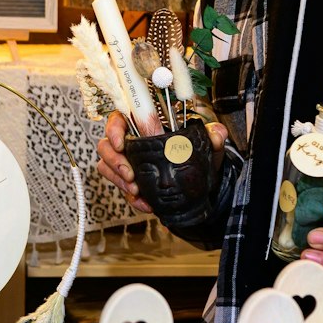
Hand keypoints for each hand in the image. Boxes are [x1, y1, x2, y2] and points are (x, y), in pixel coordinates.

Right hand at [96, 111, 226, 214]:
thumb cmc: (196, 156)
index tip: (121, 144)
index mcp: (143, 126)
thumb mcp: (207, 146)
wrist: (199, 184)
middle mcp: (130, 142)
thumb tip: (217, 133)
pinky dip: (131, 198)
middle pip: (106, 145)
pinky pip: (120, 188)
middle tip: (131, 176)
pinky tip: (145, 204)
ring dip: (118, 180)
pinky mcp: (128, 181)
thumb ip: (212, 136)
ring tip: (136, 191)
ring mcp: (126, 162)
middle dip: (114, 162)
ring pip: (106, 167)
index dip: (114, 129)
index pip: (119, 119)